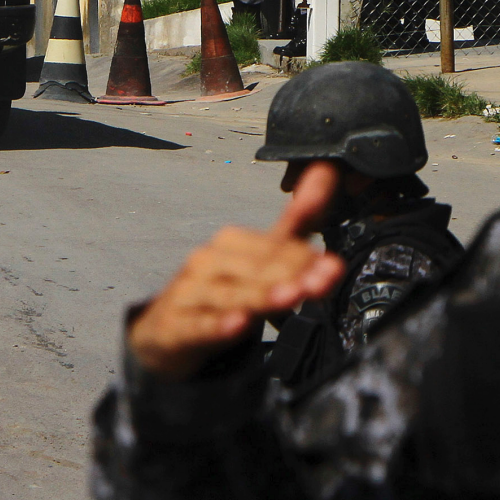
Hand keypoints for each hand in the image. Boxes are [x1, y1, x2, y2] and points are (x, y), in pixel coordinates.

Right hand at [127, 162, 344, 381]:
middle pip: (255, 271)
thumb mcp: (260, 261)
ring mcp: (188, 293)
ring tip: (291, 296)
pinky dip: (218, 325)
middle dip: (292, 276)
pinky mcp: (175, 327)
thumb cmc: (220, 290)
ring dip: (262, 296)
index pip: (272, 248)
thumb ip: (296, 222)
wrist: (166, 332)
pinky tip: (237, 324)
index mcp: (230, 243)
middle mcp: (207, 262)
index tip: (333, 265)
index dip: (303, 258)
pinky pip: (199, 325)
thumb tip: (327, 168)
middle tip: (325, 280)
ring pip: (231, 296)